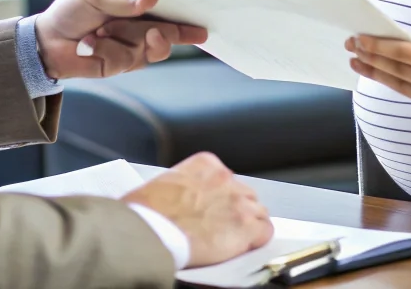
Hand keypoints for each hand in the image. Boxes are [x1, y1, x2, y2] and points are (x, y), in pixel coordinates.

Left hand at [34, 0, 206, 79]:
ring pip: (152, 46)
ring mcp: (136, 42)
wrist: (48, 42)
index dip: (187, 6)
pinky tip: (90, 44)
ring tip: (102, 32)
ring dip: (124, 37)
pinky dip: (105, 50)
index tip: (202, 16)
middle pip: (171, 28)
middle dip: (169, 31)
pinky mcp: (124, 63)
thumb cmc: (73, 10)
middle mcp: (143, 19)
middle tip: (158, 31)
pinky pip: (127, 59)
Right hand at [122, 153, 272, 267]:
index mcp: (205, 164)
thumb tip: (178, 201)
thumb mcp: (163, 184)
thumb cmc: (146, 212)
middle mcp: (225, 178)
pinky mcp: (245, 227)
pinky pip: (265, 231)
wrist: (149, 230)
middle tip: (223, 226)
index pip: (227, 178)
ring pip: (258, 212)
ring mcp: (238, 202)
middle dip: (236, 209)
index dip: (223, 197)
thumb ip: (182, 187)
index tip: (216, 208)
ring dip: (249, 224)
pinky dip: (257, 240)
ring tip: (233, 239)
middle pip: (245, 194)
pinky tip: (245, 246)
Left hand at [346, 27, 410, 115]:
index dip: (379, 46)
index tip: (360, 38)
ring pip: (403, 86)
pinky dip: (397, 81)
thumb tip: (399, 40)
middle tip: (351, 46)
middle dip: (372, 59)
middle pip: (399, 72)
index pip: (404, 55)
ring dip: (378, 73)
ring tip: (358, 61)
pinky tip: (382, 72)